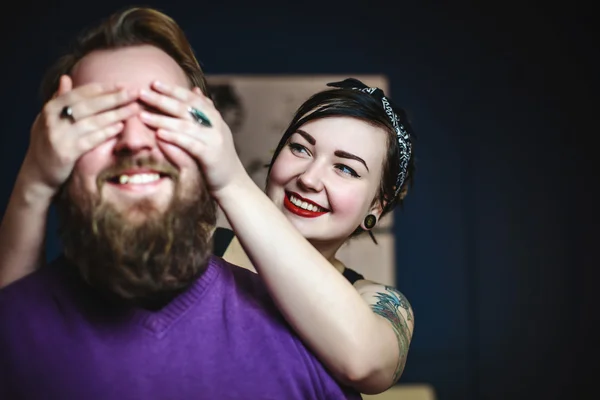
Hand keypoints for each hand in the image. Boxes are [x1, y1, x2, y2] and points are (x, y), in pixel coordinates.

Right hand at [21, 75, 139, 195]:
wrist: (37, 173)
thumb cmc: (48, 143)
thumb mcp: (49, 119)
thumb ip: (60, 99)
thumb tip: (66, 77)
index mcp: (51, 108)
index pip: (80, 93)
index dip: (103, 88)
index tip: (122, 85)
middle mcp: (53, 120)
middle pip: (89, 105)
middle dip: (114, 98)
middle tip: (135, 93)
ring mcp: (59, 136)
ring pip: (92, 121)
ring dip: (116, 114)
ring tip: (134, 109)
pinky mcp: (66, 153)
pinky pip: (91, 140)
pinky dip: (106, 132)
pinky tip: (120, 127)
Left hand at [139, 81, 246, 193]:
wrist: (232, 182)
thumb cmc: (217, 156)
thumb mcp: (212, 130)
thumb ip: (204, 111)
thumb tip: (195, 91)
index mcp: (214, 117)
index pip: (192, 98)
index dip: (173, 90)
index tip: (154, 83)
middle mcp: (215, 125)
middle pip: (186, 108)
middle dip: (163, 99)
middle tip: (143, 93)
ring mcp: (214, 140)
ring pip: (185, 125)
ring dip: (163, 119)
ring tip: (143, 116)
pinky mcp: (210, 156)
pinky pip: (190, 144)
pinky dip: (174, 138)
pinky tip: (159, 135)